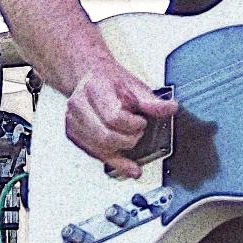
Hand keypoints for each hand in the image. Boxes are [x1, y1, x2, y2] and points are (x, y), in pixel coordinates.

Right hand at [65, 60, 176, 177]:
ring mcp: (73, 121)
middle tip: (137, 133)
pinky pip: (94, 154)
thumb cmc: (111, 82)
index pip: (114, 117)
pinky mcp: (73, 134)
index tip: (141, 122)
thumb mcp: (135, 87)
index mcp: (95, 88)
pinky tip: (126, 165)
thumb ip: (152, 102)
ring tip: (131, 141)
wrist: (92, 78)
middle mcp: (79, 105)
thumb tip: (170, 109)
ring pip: (98, 149)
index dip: (133, 125)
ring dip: (121, 152)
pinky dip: (113, 160)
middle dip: (128, 140)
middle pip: (105, 137)